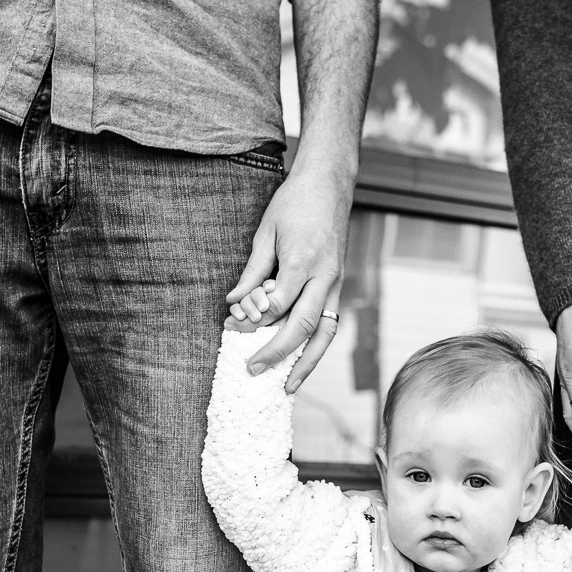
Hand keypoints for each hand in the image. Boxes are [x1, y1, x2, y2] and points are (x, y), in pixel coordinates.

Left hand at [225, 164, 352, 393]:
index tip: (234, 329)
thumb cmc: (294, 203)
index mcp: (303, 260)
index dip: (256, 321)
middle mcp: (324, 276)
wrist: (330, 185)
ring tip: (289, 386)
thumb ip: (252, 272)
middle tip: (254, 371)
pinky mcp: (337, 285)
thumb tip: (234, 304)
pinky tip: (301, 362)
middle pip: (304, 325)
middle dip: (279, 353)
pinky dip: (315, 347)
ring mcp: (335, 283)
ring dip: (307, 363)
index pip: (278, 304)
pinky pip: (328, 323)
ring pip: (324, 332)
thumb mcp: (265, 232)